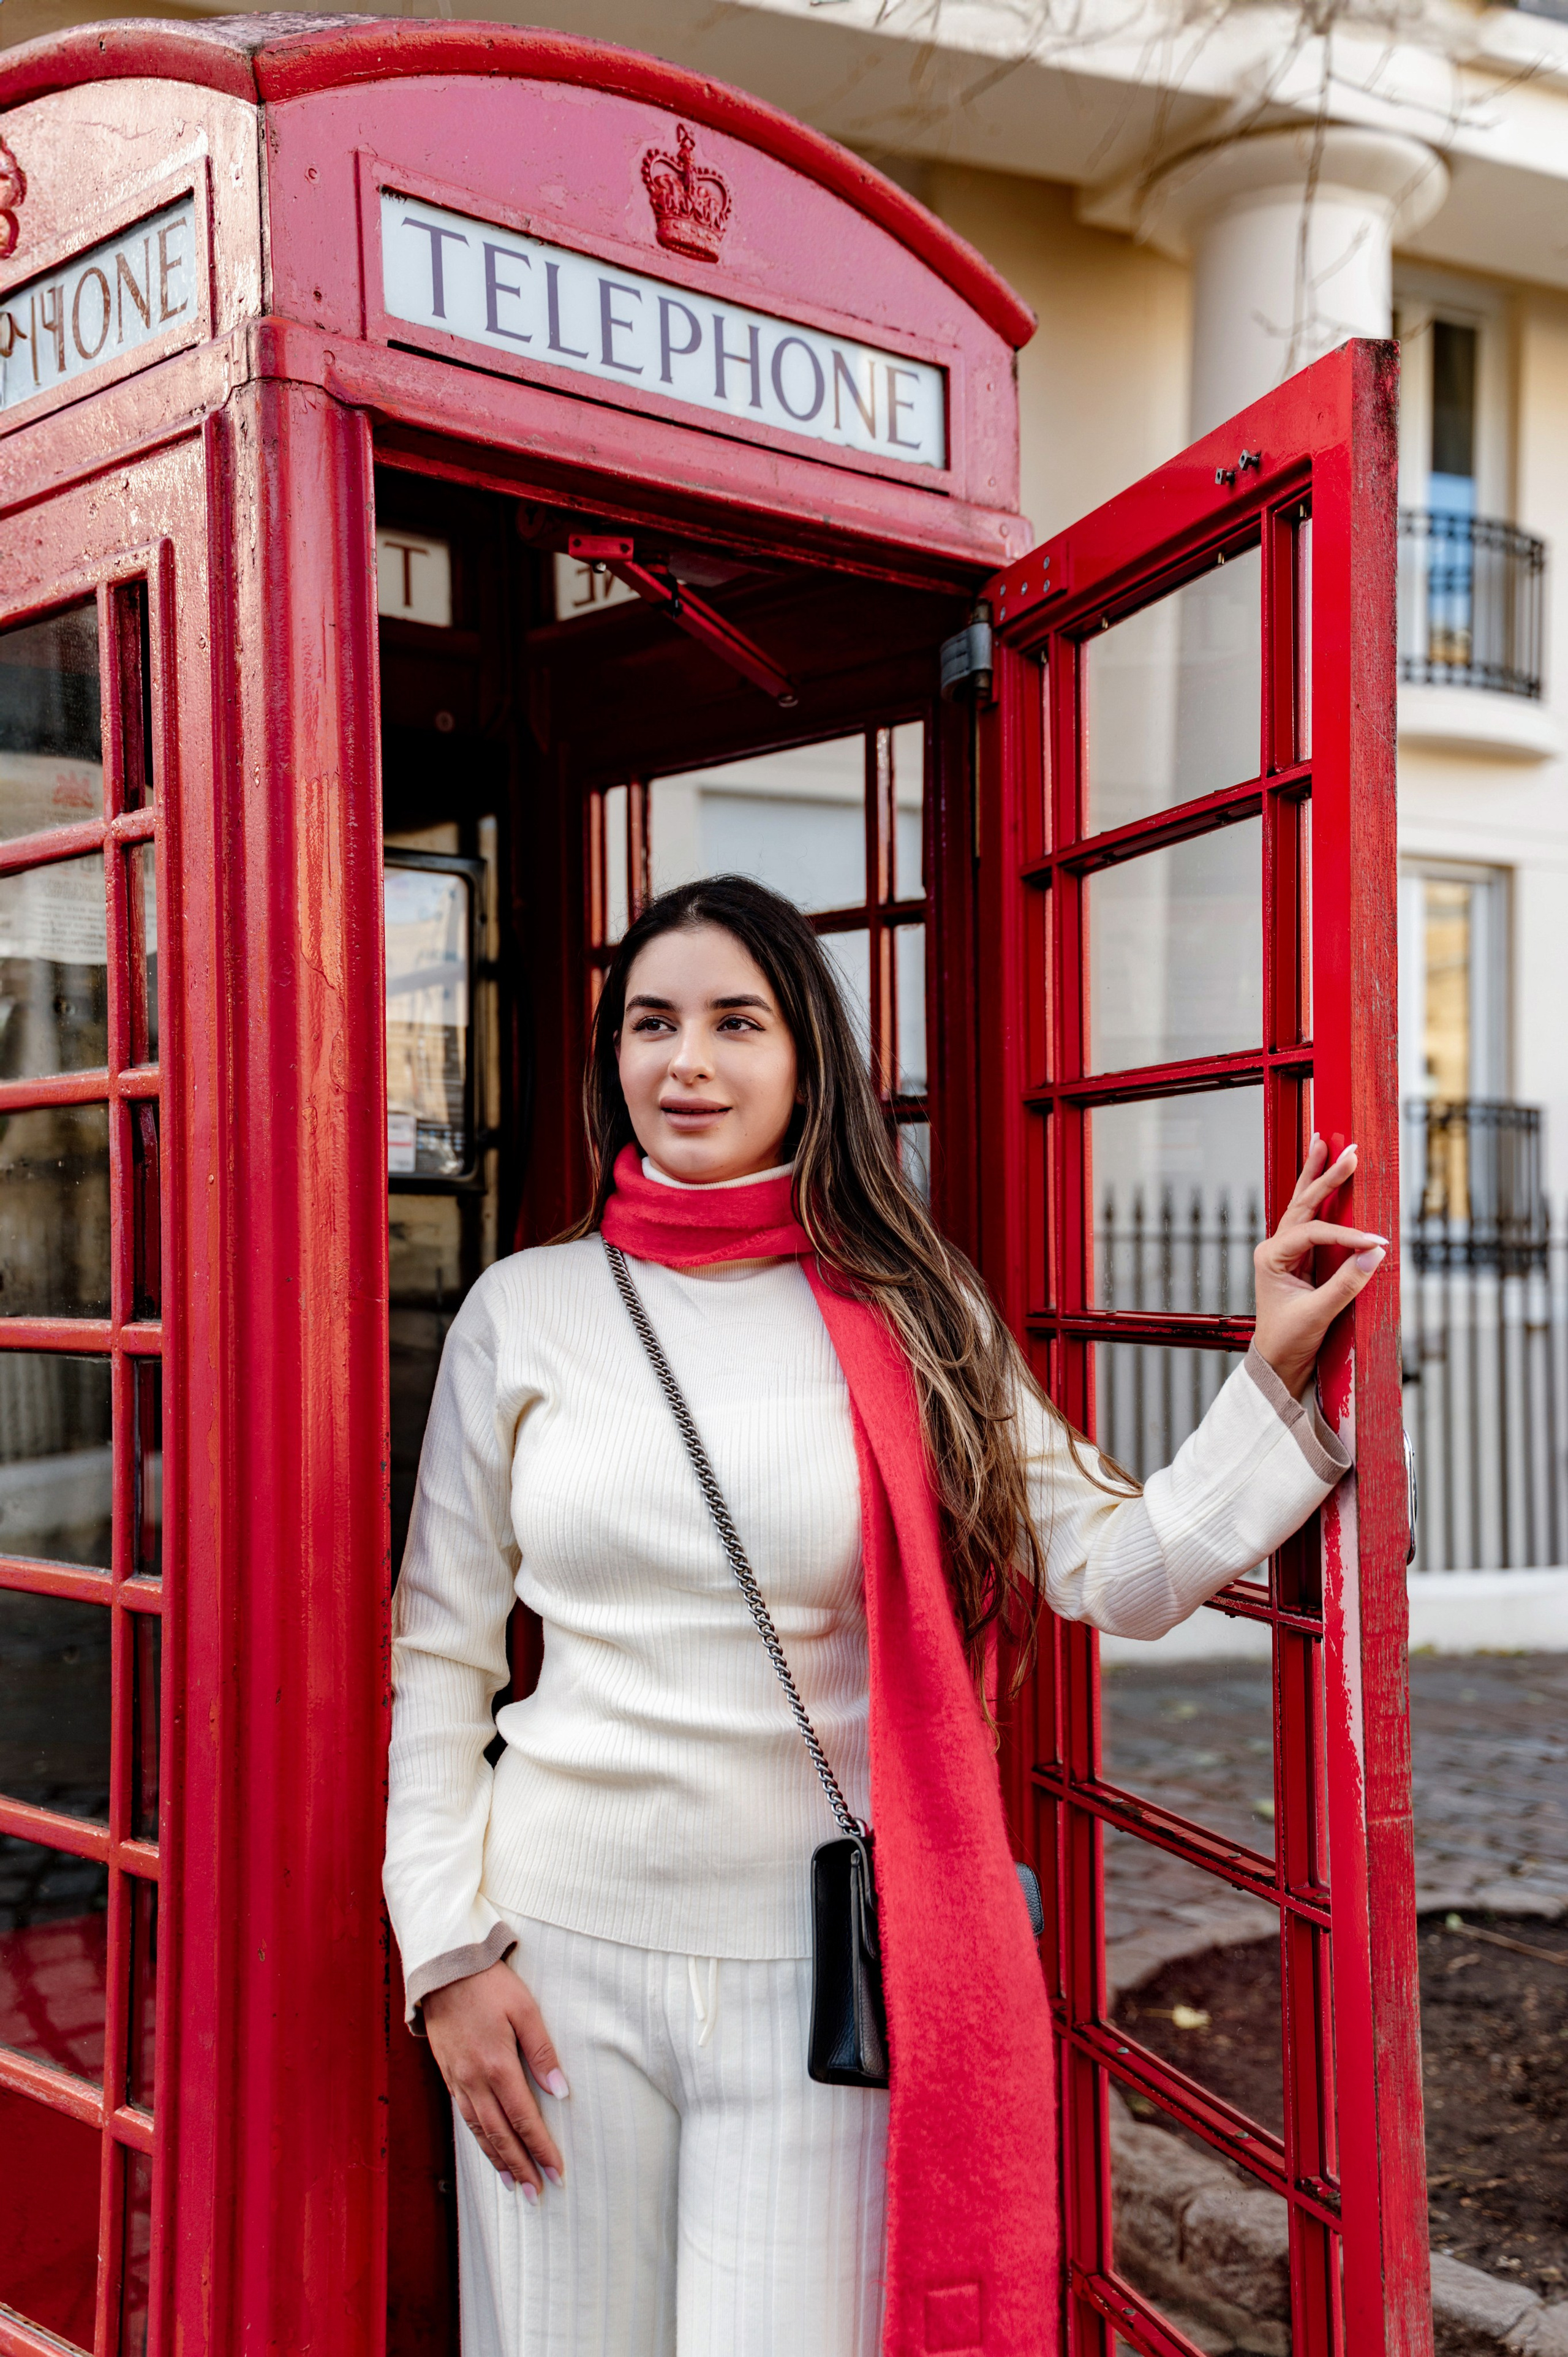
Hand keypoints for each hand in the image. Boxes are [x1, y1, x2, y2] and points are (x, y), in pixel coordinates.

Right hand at [422, 1959, 567, 2199]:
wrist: (443, 1968)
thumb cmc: (489, 1983)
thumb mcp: (524, 2009)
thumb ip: (542, 2051)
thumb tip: (561, 2092)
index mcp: (497, 2064)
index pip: (524, 2118)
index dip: (541, 2148)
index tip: (557, 2172)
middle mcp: (475, 2080)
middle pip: (500, 2135)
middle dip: (521, 2167)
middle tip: (538, 2194)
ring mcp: (458, 2079)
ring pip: (480, 2131)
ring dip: (499, 2161)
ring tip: (516, 2185)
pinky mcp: (448, 2075)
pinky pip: (465, 2117)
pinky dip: (479, 2140)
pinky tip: (489, 2150)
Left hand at [1251, 1136, 1386, 1400]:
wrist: (1278, 1360)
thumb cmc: (1289, 1339)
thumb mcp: (1318, 1313)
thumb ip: (1347, 1283)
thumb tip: (1376, 1254)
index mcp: (1270, 1256)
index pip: (1313, 1232)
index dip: (1347, 1236)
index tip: (1377, 1243)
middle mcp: (1274, 1247)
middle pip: (1303, 1203)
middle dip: (1326, 1176)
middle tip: (1347, 1149)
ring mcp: (1285, 1249)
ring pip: (1303, 1204)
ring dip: (1317, 1175)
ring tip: (1325, 1143)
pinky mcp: (1299, 1256)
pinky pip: (1312, 1218)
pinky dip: (1321, 1195)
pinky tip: (1325, 1173)